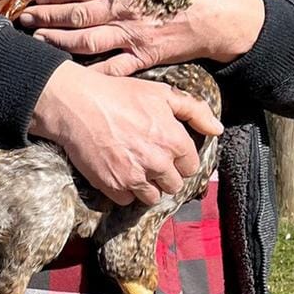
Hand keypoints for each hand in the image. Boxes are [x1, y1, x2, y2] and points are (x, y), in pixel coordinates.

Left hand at [20, 0, 264, 74]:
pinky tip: (71, 74)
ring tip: (37, 41)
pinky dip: (89, 72)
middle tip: (24, 20)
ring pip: (85, 42)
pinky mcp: (144, 57)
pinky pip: (111, 68)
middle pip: (75, 15)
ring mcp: (133, 35)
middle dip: (46, 18)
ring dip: (57, 43)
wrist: (227, 18)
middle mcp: (126, 8)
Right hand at [28, 59, 221, 206]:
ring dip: (146, 187)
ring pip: (152, 197)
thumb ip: (195, 111)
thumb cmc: (119, 94)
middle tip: (148, 159)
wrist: (76, 104)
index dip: (179, 159)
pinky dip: (123, 190)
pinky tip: (117, 172)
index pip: (191, 167)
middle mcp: (158, 162)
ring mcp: (135, 177)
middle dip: (164, 175)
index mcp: (174, 140)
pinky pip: (127, 200)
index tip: (166, 151)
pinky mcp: (113, 186)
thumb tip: (217, 129)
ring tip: (134, 167)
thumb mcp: (161, 93)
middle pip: (174, 185)